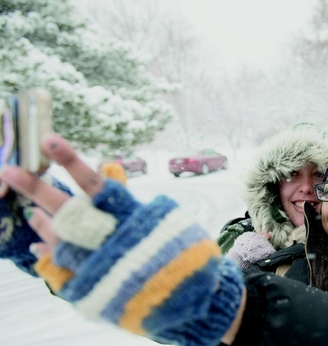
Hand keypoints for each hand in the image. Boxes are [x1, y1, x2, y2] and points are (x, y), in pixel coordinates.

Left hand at [1, 133, 245, 344]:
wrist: (194, 301)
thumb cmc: (179, 253)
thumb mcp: (163, 218)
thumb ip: (129, 197)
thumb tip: (107, 167)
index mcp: (133, 219)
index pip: (96, 185)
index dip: (70, 162)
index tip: (47, 140)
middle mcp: (112, 241)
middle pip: (67, 211)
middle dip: (37, 189)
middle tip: (10, 169)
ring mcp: (100, 267)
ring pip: (59, 241)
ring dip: (45, 225)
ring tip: (36, 215)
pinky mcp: (94, 291)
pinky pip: (60, 272)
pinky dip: (49, 258)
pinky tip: (42, 247)